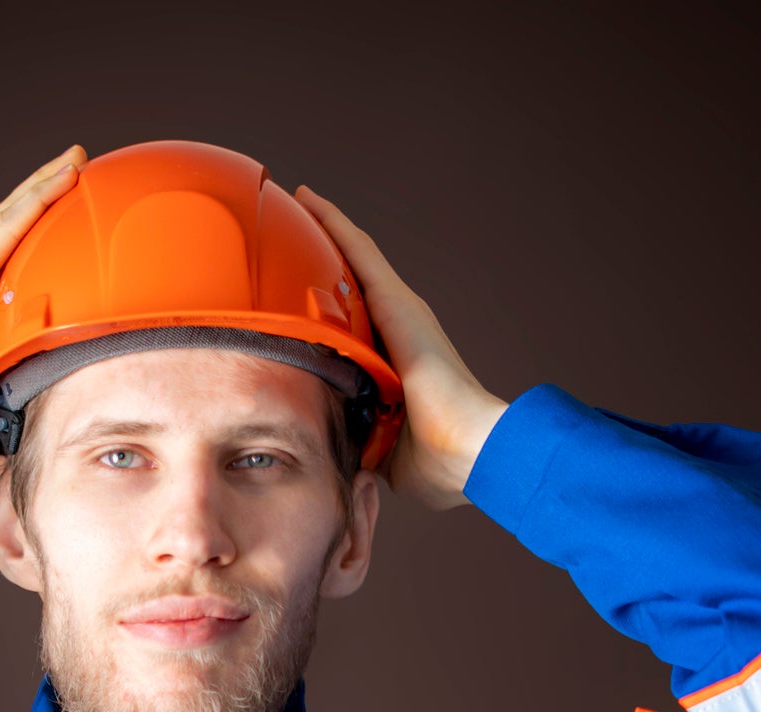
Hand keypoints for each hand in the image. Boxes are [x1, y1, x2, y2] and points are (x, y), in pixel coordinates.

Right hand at [0, 145, 86, 504]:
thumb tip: (15, 447)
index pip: (2, 276)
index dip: (28, 246)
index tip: (60, 227)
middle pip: (5, 237)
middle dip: (39, 202)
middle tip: (74, 173)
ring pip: (6, 223)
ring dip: (41, 188)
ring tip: (75, 160)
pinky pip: (4, 234)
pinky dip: (35, 201)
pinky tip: (63, 176)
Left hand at [293, 186, 508, 510]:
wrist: (468, 449)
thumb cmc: (438, 460)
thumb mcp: (381, 448)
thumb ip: (357, 440)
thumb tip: (334, 451)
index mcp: (395, 362)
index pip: (356, 323)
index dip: (334, 301)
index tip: (306, 284)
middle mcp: (399, 329)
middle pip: (354, 284)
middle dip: (326, 257)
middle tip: (291, 227)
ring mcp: (401, 312)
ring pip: (356, 258)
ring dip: (328, 228)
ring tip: (297, 201)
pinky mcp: (398, 303)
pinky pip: (360, 253)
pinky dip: (335, 225)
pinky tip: (310, 201)